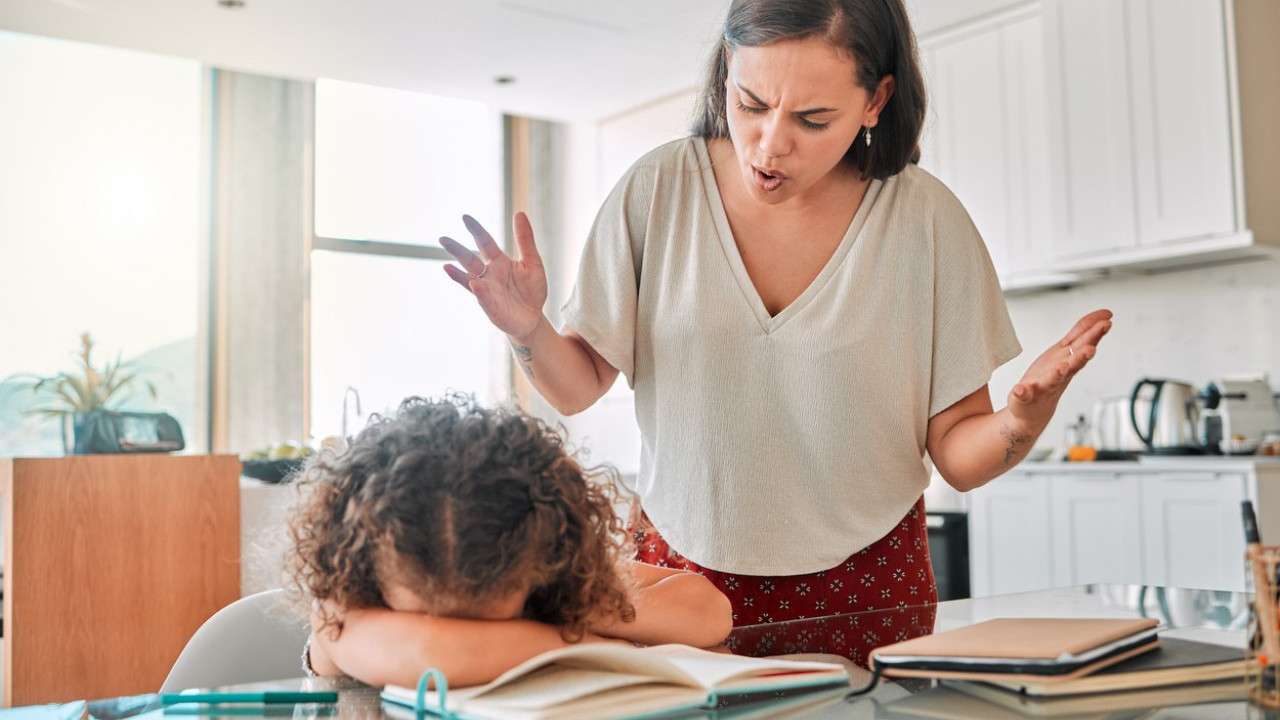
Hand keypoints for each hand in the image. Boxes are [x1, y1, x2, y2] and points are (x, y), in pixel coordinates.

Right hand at [441, 212, 547, 341]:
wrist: (534, 317)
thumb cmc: (532, 290)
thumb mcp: (532, 262)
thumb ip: (525, 240)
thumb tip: (519, 213)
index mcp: (499, 261)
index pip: (485, 242)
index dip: (476, 230)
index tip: (465, 217)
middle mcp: (489, 274)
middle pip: (469, 259)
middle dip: (456, 250)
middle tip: (442, 239)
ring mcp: (487, 290)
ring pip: (469, 279)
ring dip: (457, 273)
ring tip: (445, 266)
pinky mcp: (490, 306)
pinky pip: (483, 298)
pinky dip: (479, 291)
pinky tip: (474, 284)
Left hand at [1007, 309, 1112, 431]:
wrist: (1032, 410)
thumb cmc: (1050, 377)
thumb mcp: (1066, 351)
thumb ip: (1081, 334)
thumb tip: (1105, 315)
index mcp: (1067, 359)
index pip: (1084, 344)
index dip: (1095, 332)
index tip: (1107, 321)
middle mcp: (1059, 373)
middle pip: (1074, 362)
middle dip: (1082, 355)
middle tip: (1091, 349)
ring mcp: (1043, 385)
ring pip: (1054, 378)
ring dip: (1059, 373)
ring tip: (1062, 367)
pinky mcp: (1026, 396)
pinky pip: (1024, 394)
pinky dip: (1022, 392)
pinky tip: (1019, 389)